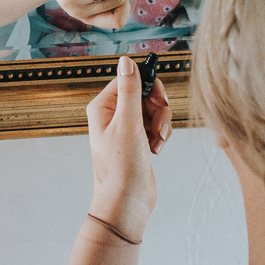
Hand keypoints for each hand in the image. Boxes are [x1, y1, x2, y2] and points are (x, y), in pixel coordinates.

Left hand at [86, 55, 163, 236]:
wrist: (127, 204)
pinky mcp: (137, 141)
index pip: (129, 79)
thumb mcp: (128, 124)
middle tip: (157, 127)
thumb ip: (129, 91)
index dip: (148, 87)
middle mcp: (112, 116)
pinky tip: (156, 150)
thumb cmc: (122, 168)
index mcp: (103, 107)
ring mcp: (125, 129)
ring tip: (156, 143)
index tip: (160, 100)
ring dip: (161, 125)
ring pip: (153, 111)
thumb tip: (126, 61)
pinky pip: (155, 127)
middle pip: (144, 94)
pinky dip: (160, 136)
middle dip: (158, 109)